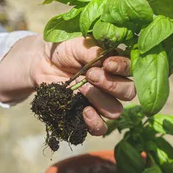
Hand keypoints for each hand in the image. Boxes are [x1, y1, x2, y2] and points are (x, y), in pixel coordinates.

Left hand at [0, 35, 135, 134]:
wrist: (40, 63)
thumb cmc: (62, 49)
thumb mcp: (77, 44)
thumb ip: (94, 51)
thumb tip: (106, 58)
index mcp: (116, 64)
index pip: (132, 69)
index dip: (123, 68)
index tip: (107, 64)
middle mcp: (114, 84)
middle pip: (129, 92)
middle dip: (111, 84)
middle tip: (90, 75)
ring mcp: (102, 102)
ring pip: (115, 110)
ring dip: (100, 100)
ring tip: (81, 88)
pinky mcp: (88, 117)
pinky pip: (101, 129)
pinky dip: (95, 123)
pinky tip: (84, 112)